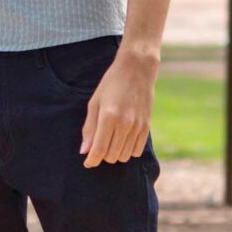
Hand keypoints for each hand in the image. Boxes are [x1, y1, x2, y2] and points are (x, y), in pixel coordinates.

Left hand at [81, 45, 156, 167]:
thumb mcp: (94, 102)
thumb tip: (84, 151)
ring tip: (111, 140)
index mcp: (108, 117)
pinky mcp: (147, 126)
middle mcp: (124, 124)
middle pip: (111, 156)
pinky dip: (128, 150)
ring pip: (124, 156)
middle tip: (99, 144)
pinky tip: (123, 139)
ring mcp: (137, 126)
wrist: (137, 69)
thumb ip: (89, 128)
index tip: (87, 163)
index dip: (91, 160)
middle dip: (102, 155)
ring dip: (115, 153)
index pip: (99, 150)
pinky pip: (137, 151)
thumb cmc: (111, 84)